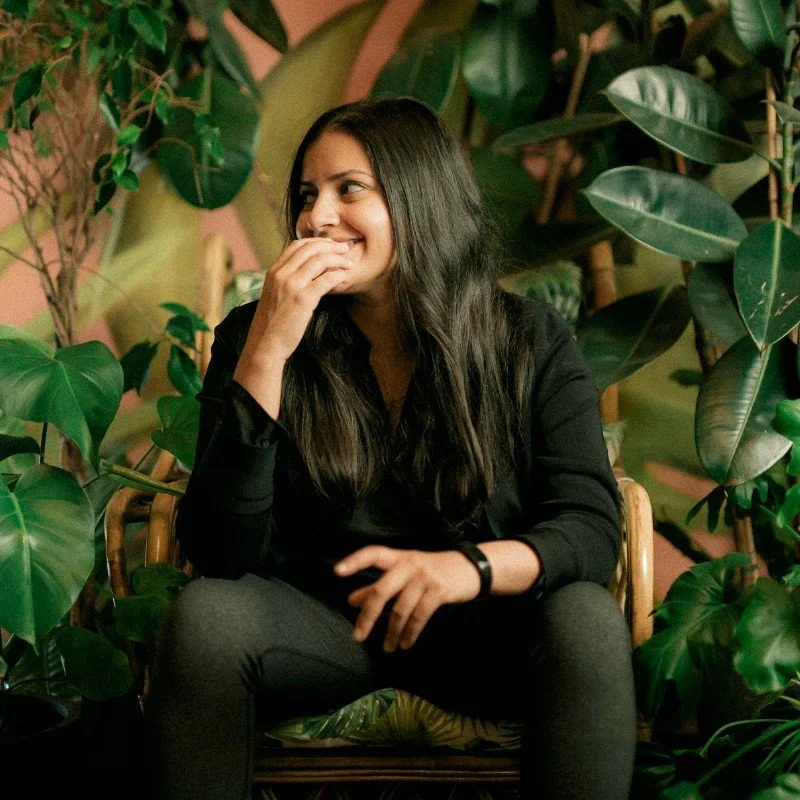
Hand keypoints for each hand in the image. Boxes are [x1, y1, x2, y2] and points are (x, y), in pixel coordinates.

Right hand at [242, 237, 354, 364]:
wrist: (265, 345)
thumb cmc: (272, 325)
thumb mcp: (274, 296)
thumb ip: (285, 282)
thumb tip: (303, 275)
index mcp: (273, 273)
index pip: (296, 246)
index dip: (316, 242)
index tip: (329, 245)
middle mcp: (281, 275)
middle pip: (310, 249)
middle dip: (330, 246)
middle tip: (345, 248)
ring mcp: (291, 286)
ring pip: (320, 260)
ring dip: (338, 259)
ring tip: (349, 262)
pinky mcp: (303, 299)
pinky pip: (326, 279)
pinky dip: (338, 275)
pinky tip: (345, 276)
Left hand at [333, 546, 482, 652]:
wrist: (471, 568)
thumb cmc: (433, 571)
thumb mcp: (407, 574)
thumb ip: (380, 585)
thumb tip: (351, 600)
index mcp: (399, 557)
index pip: (373, 553)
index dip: (355, 561)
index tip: (337, 572)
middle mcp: (409, 564)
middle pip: (381, 590)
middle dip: (368, 616)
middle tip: (358, 636)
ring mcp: (424, 577)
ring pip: (400, 609)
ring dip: (392, 633)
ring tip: (387, 648)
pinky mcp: (439, 591)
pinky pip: (419, 617)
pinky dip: (410, 633)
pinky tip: (405, 644)